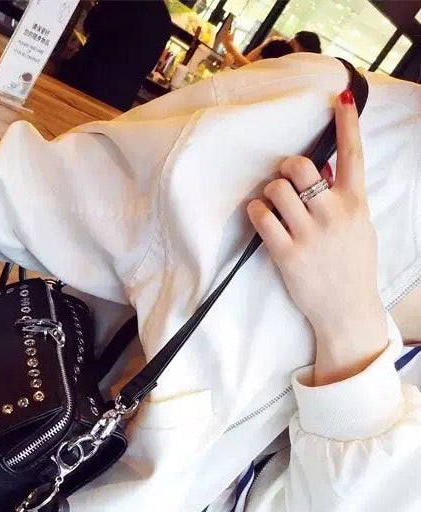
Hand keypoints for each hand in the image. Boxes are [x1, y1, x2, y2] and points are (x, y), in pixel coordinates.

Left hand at [247, 88, 387, 385]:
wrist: (346, 309)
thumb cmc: (352, 266)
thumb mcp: (359, 227)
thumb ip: (344, 198)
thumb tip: (325, 170)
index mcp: (356, 203)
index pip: (353, 154)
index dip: (347, 123)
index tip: (341, 98)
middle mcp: (333, 213)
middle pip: (300, 166)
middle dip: (286, 170)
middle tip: (284, 184)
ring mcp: (310, 233)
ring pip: (276, 188)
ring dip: (268, 193)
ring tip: (273, 207)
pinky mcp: (287, 253)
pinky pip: (261, 215)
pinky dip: (256, 211)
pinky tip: (261, 217)